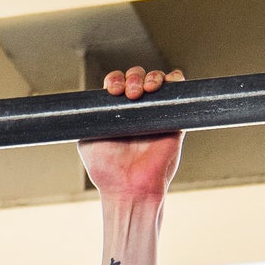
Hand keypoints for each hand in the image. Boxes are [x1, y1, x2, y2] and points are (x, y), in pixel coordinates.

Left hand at [79, 68, 186, 204]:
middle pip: (137, 77)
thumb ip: (88, 120)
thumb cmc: (107, 171)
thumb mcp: (87, 141)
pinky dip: (174, 80)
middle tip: (131, 93)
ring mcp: (156, 113)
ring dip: (151, 77)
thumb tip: (86, 104)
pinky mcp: (174, 119)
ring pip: (157, 80)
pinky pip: (178, 90)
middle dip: (133, 78)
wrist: (129, 187)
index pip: (118, 83)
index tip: (113, 90)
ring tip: (145, 90)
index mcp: (117, 113)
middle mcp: (137, 110)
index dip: (116, 80)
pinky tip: (163, 85)